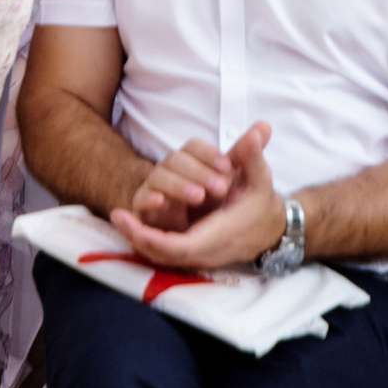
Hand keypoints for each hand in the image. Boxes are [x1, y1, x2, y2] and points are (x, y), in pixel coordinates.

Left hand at [108, 121, 284, 270]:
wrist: (270, 230)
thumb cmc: (260, 201)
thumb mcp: (259, 177)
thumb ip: (251, 156)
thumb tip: (258, 131)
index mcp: (222, 232)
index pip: (183, 244)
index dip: (155, 237)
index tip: (131, 220)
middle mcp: (208, 249)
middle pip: (167, 253)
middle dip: (140, 237)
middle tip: (117, 215)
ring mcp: (201, 254)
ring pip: (164, 256)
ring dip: (140, 239)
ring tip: (118, 218)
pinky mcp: (196, 252)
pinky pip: (167, 253)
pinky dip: (149, 242)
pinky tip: (131, 226)